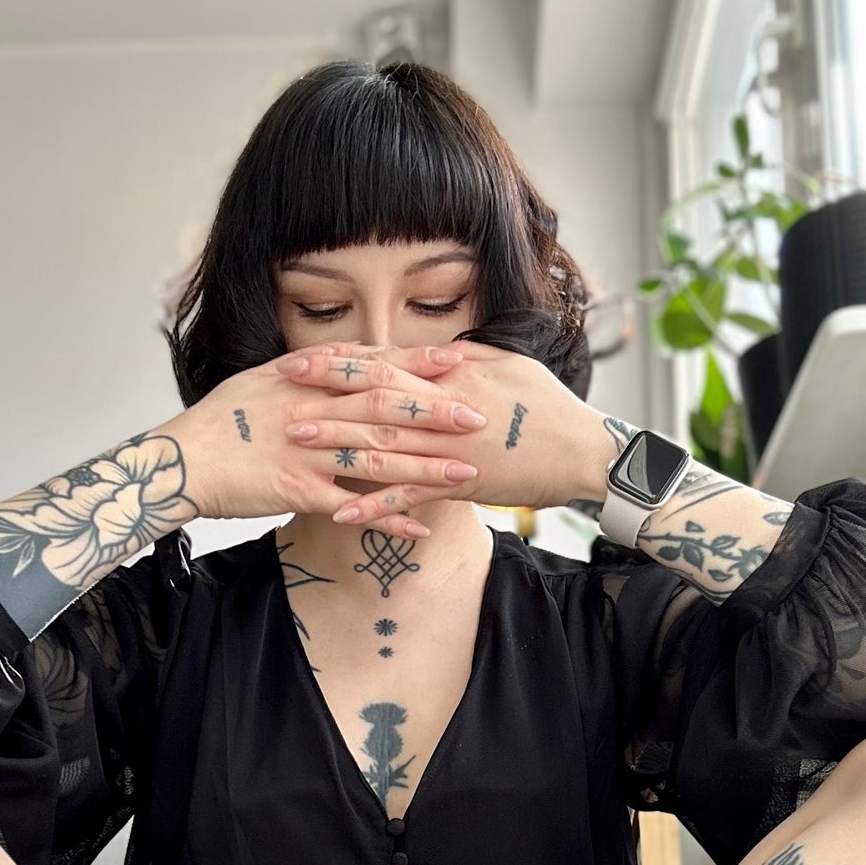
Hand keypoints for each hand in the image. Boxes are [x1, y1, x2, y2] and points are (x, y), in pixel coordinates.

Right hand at [176, 344, 489, 538]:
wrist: (182, 461)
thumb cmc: (222, 422)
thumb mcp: (264, 381)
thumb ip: (311, 370)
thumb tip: (350, 354)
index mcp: (305, 379)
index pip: (372, 366)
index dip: (417, 363)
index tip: (459, 360)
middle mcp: (311, 410)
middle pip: (383, 408)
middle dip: (435, 414)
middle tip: (479, 419)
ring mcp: (306, 452)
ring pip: (377, 456)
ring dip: (425, 468)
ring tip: (467, 476)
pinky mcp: (298, 491)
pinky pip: (353, 505)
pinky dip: (388, 517)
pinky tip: (421, 526)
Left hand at [274, 341, 615, 526]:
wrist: (586, 452)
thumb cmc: (551, 409)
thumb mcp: (508, 369)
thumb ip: (466, 362)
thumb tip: (436, 354)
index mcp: (455, 372)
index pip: (389, 361)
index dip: (343, 360)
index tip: (304, 356)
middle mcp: (446, 404)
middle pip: (374, 392)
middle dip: (324, 389)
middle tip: (279, 387)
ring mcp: (450, 445)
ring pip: (383, 441)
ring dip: (335, 441)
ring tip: (292, 442)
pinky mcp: (461, 483)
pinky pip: (408, 495)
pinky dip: (374, 503)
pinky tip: (339, 510)